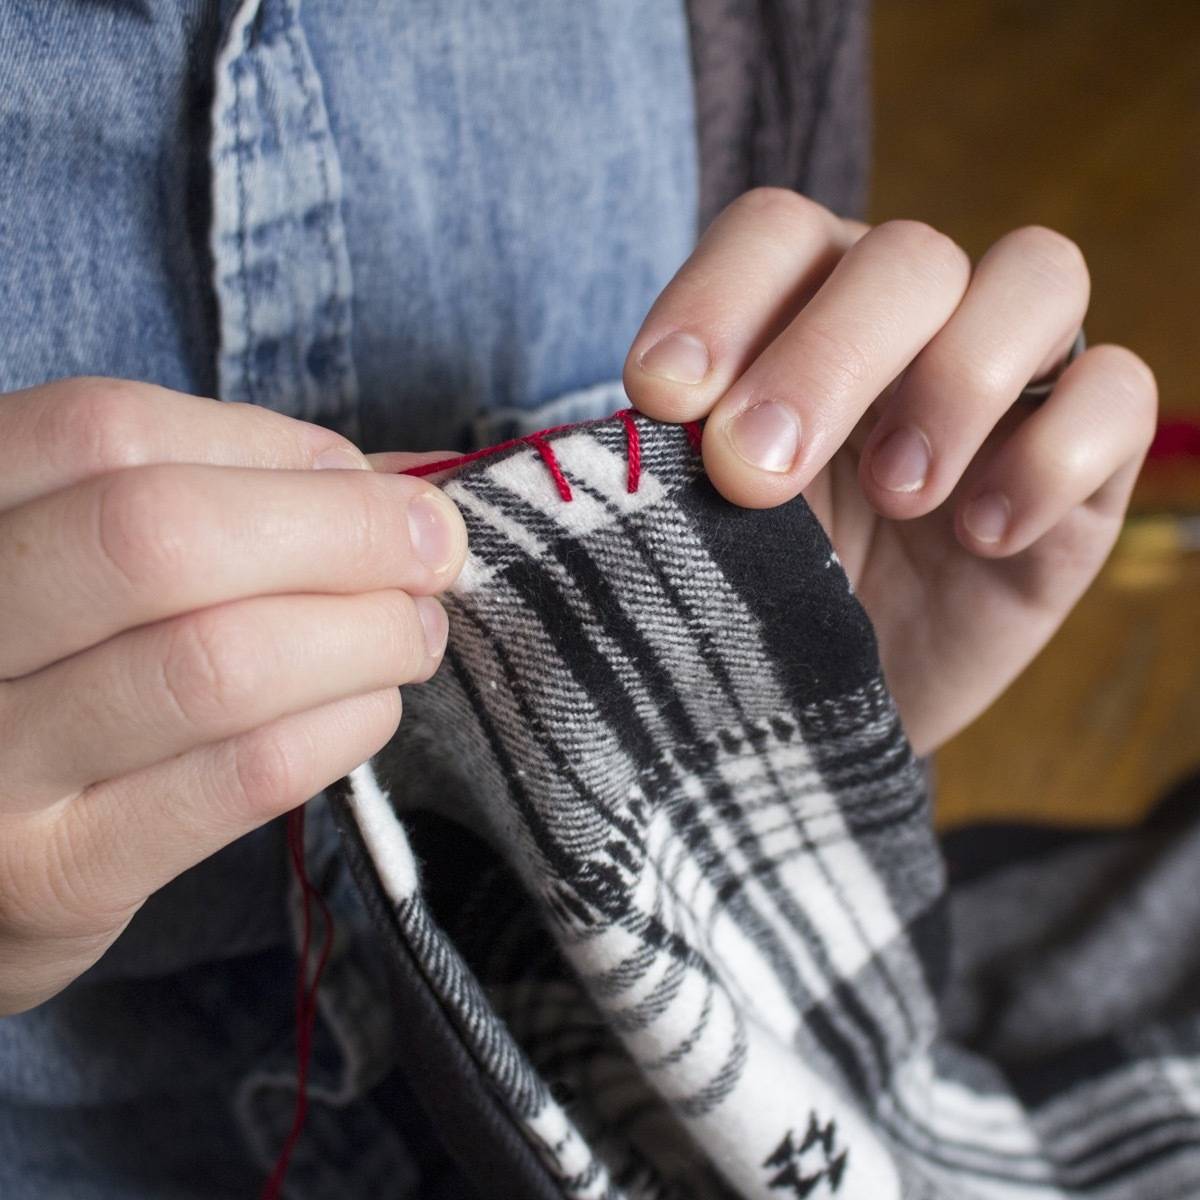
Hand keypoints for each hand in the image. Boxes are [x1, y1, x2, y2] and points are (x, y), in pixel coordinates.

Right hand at [0, 378, 466, 1014]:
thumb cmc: (50, 673)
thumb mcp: (90, 564)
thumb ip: (230, 500)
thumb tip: (414, 485)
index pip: (109, 434)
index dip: (274, 447)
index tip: (374, 482)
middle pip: (161, 538)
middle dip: (344, 532)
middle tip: (435, 552)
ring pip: (214, 664)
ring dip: (363, 636)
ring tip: (414, 634)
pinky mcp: (54, 876)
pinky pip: (238, 779)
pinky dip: (341, 727)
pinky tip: (372, 707)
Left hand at [625, 189, 1157, 754]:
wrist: (833, 696)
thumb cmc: (759, 591)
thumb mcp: (704, 524)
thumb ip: (689, 457)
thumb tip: (672, 414)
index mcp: (802, 310)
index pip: (775, 233)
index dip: (717, 297)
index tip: (661, 398)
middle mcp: (913, 321)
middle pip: (907, 253)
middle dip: (828, 359)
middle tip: (759, 473)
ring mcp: (1011, 383)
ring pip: (1039, 276)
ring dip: (957, 382)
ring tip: (898, 495)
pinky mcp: (1090, 463)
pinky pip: (1119, 394)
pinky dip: (1053, 455)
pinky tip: (981, 536)